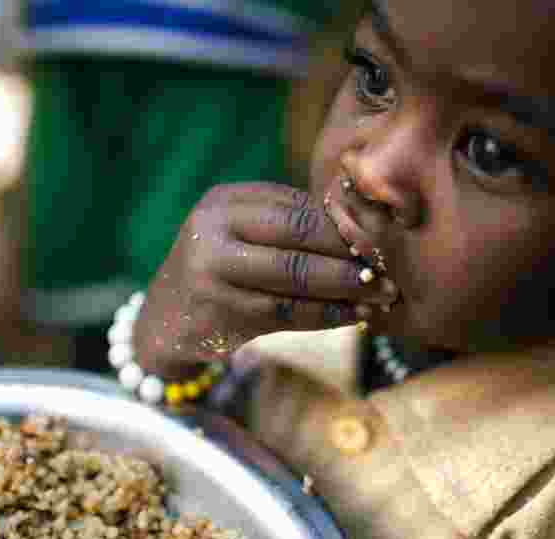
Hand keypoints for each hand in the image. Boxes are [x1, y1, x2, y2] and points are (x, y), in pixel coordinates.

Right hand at [134, 183, 397, 378]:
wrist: (165, 322)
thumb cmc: (221, 272)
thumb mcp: (242, 235)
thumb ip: (289, 225)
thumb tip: (366, 225)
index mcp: (225, 201)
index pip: (297, 205)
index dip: (343, 223)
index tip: (382, 237)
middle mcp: (213, 229)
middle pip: (298, 234)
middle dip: (350, 251)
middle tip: (389, 265)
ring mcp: (212, 271)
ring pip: (296, 276)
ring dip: (346, 286)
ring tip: (381, 293)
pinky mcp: (220, 311)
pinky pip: (288, 312)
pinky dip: (328, 314)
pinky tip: (354, 315)